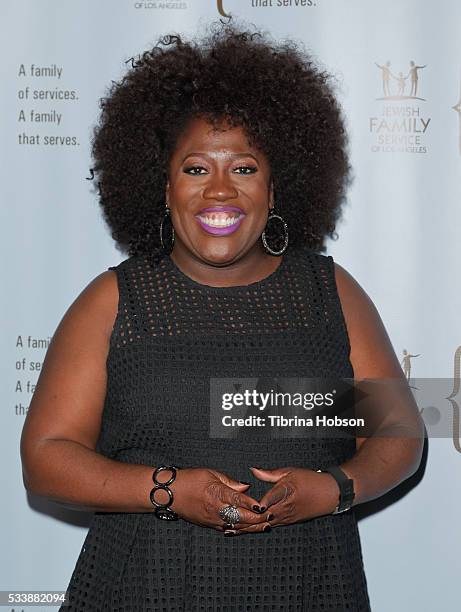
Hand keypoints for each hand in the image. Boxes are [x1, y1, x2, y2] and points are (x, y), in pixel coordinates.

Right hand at [166, 467, 268, 531]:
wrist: (170, 493)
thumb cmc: (189, 480)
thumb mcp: (211, 474)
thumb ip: (230, 482)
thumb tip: (245, 487)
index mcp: (216, 494)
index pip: (238, 500)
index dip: (251, 504)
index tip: (263, 506)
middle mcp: (216, 509)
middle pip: (240, 517)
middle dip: (257, 519)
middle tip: (270, 517)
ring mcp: (213, 519)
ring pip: (236, 526)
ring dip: (251, 527)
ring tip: (265, 526)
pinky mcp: (209, 525)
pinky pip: (228, 529)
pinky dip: (240, 530)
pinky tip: (248, 530)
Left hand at [225, 466, 339, 533]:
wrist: (329, 493)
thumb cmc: (310, 480)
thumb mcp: (290, 471)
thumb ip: (270, 473)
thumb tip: (253, 470)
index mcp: (285, 493)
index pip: (266, 501)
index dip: (252, 505)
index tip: (239, 507)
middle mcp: (285, 508)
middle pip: (261, 517)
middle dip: (244, 520)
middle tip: (226, 522)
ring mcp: (286, 517)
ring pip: (263, 525)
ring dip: (247, 528)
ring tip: (231, 530)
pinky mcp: (288, 521)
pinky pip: (269, 526)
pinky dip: (256, 528)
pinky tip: (246, 530)